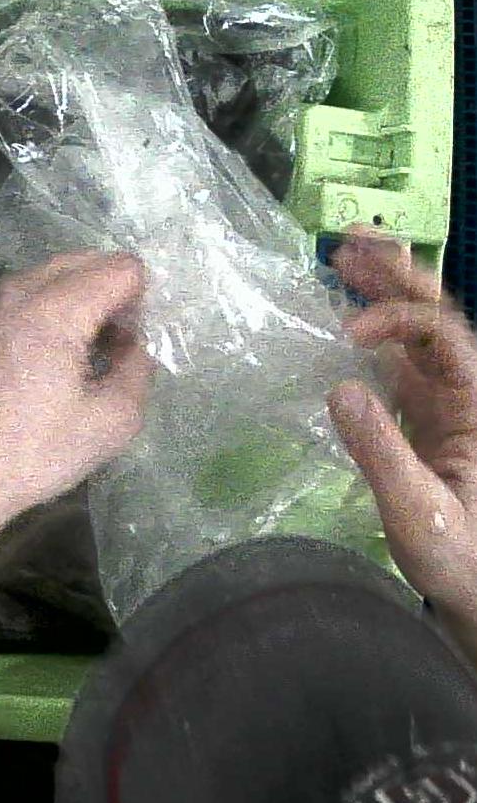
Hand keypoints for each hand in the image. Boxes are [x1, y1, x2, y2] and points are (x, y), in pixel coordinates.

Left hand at [0, 251, 152, 538]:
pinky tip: (43, 365)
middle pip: (78, 262)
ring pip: (42, 279)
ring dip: (74, 299)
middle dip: (109, 290)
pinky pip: (13, 305)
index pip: (118, 268)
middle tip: (114, 342)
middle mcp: (13, 301)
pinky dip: (39, 315)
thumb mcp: (113, 421)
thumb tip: (133, 343)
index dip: (140, 300)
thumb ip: (138, 368)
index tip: (129, 343)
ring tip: (85, 350)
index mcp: (52, 314)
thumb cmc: (38, 455)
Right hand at [328, 235, 476, 644]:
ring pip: (419, 332)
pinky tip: (342, 315)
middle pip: (439, 316)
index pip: (443, 336)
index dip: (396, 320)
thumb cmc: (458, 559)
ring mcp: (445, 404)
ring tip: (343, 257)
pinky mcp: (424, 420)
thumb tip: (339, 386)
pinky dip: (372, 331)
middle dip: (398, 275)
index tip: (344, 338)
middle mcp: (465, 394)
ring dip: (385, 292)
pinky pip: (400, 361)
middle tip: (349, 242)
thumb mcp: (419, 512)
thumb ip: (381, 450)